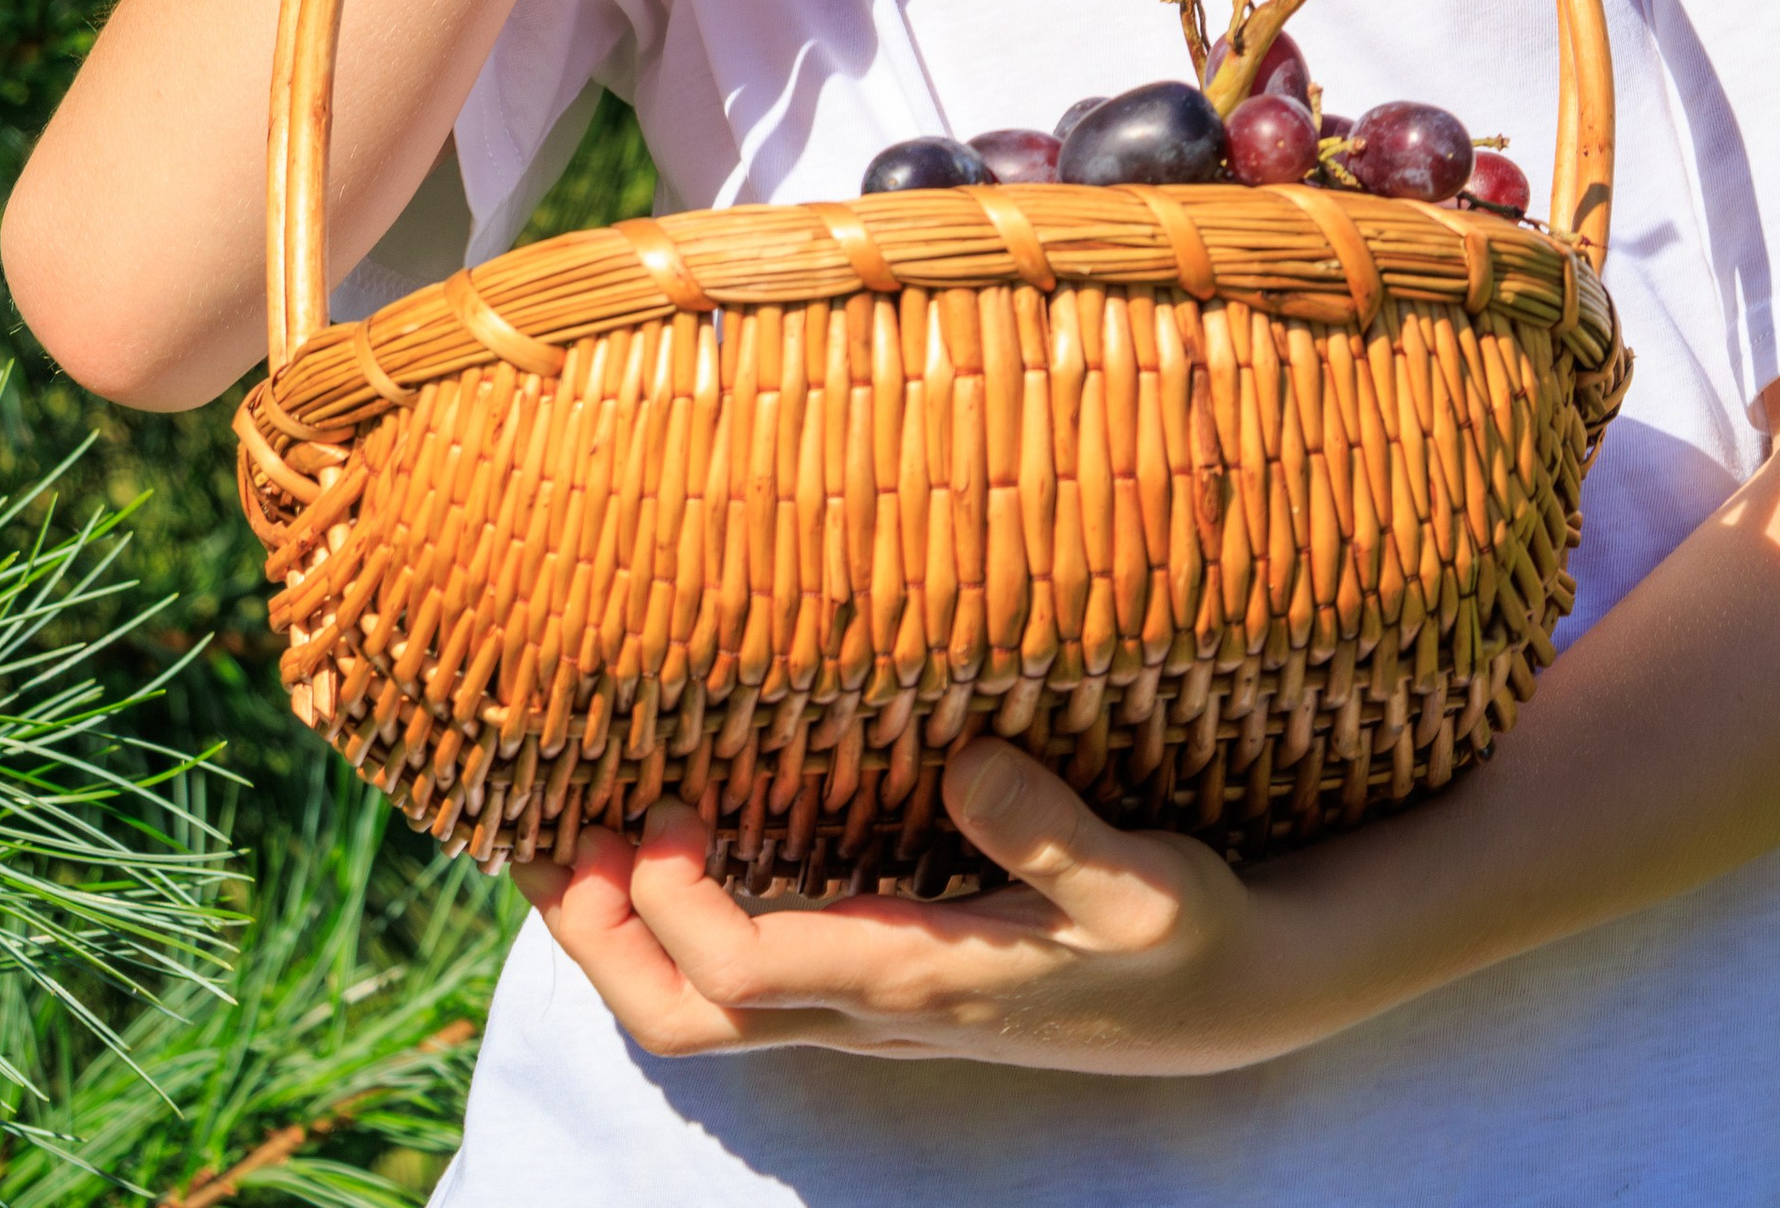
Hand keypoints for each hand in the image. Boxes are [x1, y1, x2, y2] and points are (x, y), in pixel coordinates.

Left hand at [522, 741, 1300, 1071]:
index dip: (673, 902)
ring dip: (618, 939)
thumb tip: (965, 757)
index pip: (742, 973)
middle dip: (597, 943)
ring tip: (575, 840)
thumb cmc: (1183, 933)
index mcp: (915, 982)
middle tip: (556, 836)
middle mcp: (871, 1011)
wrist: (1223, 1003)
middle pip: (685, 1022)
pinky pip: (740, 983)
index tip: (665, 800)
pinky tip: (666, 853)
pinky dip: (673, 929)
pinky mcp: (879, 986)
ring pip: (701, 1016)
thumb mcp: (1145, 879)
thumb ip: (1055, 828)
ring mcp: (868, 1008)